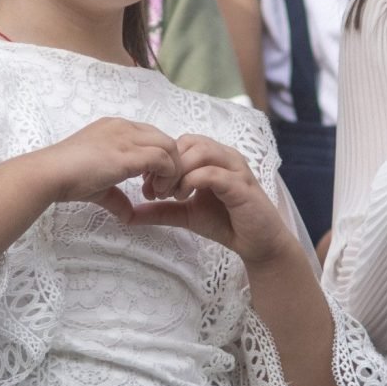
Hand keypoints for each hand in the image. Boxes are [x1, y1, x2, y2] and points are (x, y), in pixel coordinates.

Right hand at [30, 118, 181, 220]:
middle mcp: (124, 127)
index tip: (150, 184)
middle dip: (170, 165)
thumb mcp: (98, 187)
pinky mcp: (128, 153)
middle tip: (160, 191)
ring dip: (171, 172)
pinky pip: (163, 158)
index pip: (152, 137)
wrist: (50, 175)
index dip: (158, 160)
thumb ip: (117, 198)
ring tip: (159, 193)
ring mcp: (127, 137)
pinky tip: (155, 192)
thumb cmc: (67, 178)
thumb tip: (129, 216)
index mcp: (115, 128)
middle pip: (165, 139)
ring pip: (169, 147)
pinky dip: (167, 176)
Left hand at [128, 135, 296, 265]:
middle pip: (189, 142)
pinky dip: (192, 181)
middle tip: (154, 189)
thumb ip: (160, 210)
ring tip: (167, 193)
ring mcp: (235, 168)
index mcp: (212, 158)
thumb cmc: (225, 223)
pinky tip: (182, 197)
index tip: (146, 185)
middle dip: (166, 163)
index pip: (180, 144)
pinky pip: (213, 172)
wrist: (257, 244)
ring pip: (201, 151)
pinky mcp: (241, 185)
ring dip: (178, 171)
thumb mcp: (185, 214)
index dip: (160, 161)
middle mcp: (225, 157)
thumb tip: (130, 213)